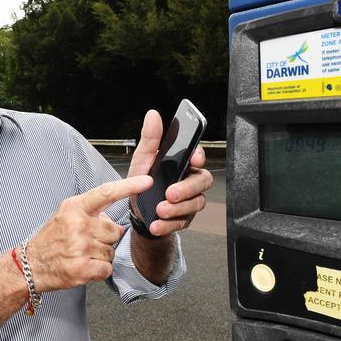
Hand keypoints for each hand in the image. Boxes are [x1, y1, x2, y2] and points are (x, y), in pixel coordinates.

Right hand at [27, 175, 152, 291]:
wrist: (30, 264)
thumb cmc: (50, 240)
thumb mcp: (66, 216)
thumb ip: (91, 213)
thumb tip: (115, 223)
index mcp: (74, 208)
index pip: (107, 193)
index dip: (129, 186)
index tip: (146, 181)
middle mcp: (78, 225)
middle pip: (114, 230)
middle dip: (105, 238)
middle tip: (86, 241)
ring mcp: (80, 247)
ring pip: (111, 251)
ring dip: (101, 255)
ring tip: (82, 254)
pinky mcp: (82, 268)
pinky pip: (107, 268)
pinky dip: (99, 270)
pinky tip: (84, 266)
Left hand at [128, 110, 212, 236]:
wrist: (137, 210)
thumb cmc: (143, 181)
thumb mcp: (142, 159)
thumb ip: (150, 139)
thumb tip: (153, 115)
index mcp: (182, 163)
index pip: (198, 156)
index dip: (199, 156)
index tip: (194, 160)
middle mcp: (190, 180)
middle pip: (202, 181)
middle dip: (187, 188)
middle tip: (170, 193)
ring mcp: (190, 200)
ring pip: (196, 203)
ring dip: (178, 209)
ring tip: (160, 210)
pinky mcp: (185, 218)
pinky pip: (183, 222)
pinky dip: (169, 224)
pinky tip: (157, 224)